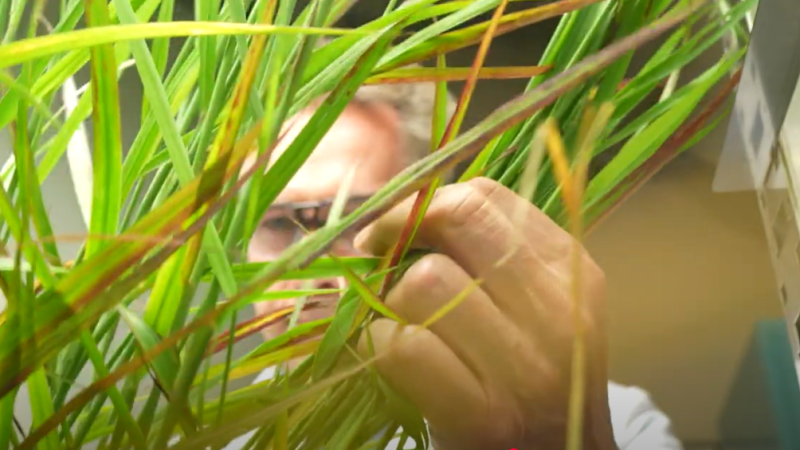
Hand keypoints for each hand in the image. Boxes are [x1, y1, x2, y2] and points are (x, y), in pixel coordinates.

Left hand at [355, 178, 615, 449]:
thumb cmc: (528, 376)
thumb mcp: (533, 305)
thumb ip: (485, 256)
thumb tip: (398, 214)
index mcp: (570, 270)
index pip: (486, 196)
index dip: (426, 202)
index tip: (399, 227)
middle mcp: (558, 310)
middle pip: (459, 219)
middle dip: (399, 228)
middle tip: (376, 254)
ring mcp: (526, 366)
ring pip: (425, 281)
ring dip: (388, 297)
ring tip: (392, 316)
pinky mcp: (485, 416)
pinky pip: (404, 346)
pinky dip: (379, 342)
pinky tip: (389, 354)